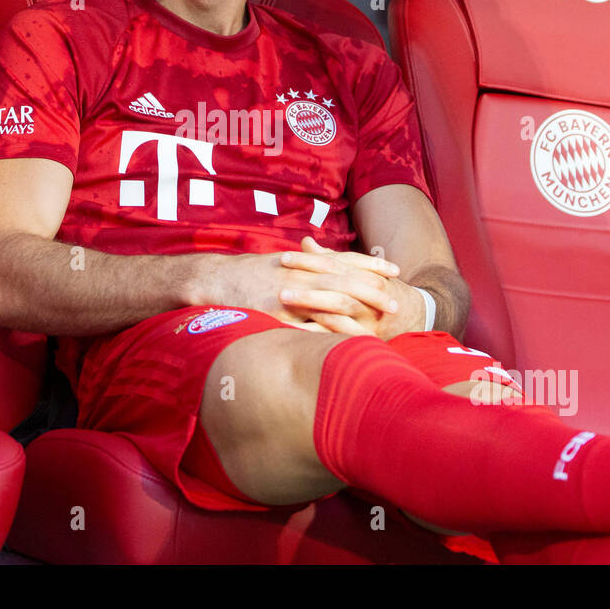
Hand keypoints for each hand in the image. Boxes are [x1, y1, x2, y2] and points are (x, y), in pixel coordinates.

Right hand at [197, 239, 402, 335]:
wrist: (213, 278)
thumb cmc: (247, 272)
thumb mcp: (279, 262)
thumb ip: (305, 263)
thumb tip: (325, 262)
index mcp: (304, 261)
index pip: (346, 258)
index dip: (372, 265)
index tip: (395, 271)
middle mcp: (301, 274)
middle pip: (345, 281)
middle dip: (373, 292)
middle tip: (396, 304)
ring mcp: (289, 295)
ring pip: (330, 306)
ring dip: (355, 319)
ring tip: (377, 331)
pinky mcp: (276, 316)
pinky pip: (305, 329)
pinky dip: (325, 338)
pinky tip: (342, 350)